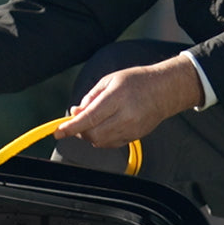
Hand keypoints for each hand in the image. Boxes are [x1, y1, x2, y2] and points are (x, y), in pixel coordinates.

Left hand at [54, 54, 203, 147]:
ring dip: (90, 135)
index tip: (58, 132)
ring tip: (92, 122)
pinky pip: (111, 144)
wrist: (165, 90)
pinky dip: (101, 138)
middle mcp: (125, 116)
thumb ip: (90, 97)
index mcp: (117, 98)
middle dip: (79, 131)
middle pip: (93, 134)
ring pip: (101, 142)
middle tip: (76, 123)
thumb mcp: (110, 80)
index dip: (71, 127)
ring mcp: (131, 128)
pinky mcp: (135, 137)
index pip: (89, 118)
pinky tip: (105, 126)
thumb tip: (75, 112)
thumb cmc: (137, 81)